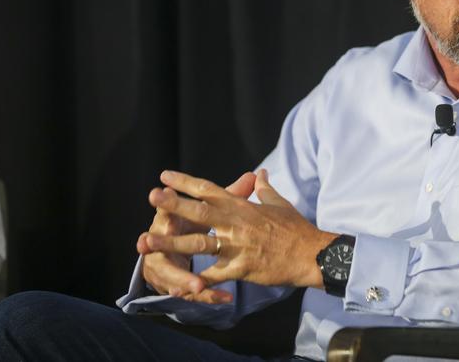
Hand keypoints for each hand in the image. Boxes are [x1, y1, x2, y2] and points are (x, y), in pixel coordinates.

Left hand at [142, 169, 336, 290]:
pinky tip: (178, 285)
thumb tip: (260, 173)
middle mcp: (236, 223)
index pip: (209, 189)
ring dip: (172, 243)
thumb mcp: (279, 203)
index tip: (165, 175)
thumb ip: (264, 188)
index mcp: (242, 206)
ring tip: (148, 242)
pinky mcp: (241, 269)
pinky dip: (196, 282)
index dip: (186, 182)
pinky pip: (214, 276)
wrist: (311, 254)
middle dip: (174, 204)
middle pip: (199, 211)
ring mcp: (237, 246)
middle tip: (152, 196)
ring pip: (199, 243)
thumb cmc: (296, 228)